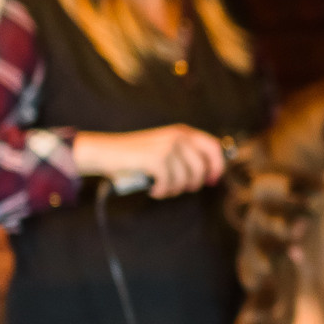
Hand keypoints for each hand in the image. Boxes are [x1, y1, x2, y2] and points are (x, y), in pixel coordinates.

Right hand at [71, 125, 225, 197]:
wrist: (106, 152)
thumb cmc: (135, 155)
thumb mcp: (164, 147)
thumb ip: (185, 155)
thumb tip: (208, 175)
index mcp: (183, 132)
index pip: (214, 147)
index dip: (217, 166)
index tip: (211, 180)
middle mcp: (178, 137)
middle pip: (201, 168)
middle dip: (192, 184)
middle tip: (177, 188)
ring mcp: (168, 147)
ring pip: (185, 180)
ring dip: (173, 190)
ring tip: (161, 187)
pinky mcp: (157, 160)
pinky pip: (169, 185)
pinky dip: (161, 192)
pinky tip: (153, 189)